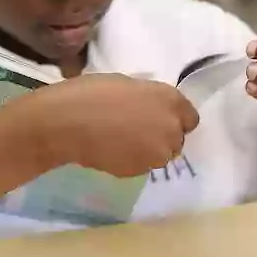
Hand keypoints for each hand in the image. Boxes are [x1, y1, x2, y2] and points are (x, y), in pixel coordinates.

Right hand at [21, 74, 198, 177]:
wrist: (66, 123)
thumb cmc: (91, 93)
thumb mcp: (127, 84)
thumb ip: (148, 98)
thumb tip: (149, 110)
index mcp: (170, 100)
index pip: (190, 117)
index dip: (174, 117)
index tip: (157, 116)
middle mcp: (171, 128)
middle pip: (177, 138)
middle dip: (161, 135)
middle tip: (135, 128)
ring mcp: (157, 154)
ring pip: (160, 155)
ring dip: (148, 149)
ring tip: (121, 140)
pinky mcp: (140, 172)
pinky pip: (142, 165)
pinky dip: (132, 160)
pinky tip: (111, 149)